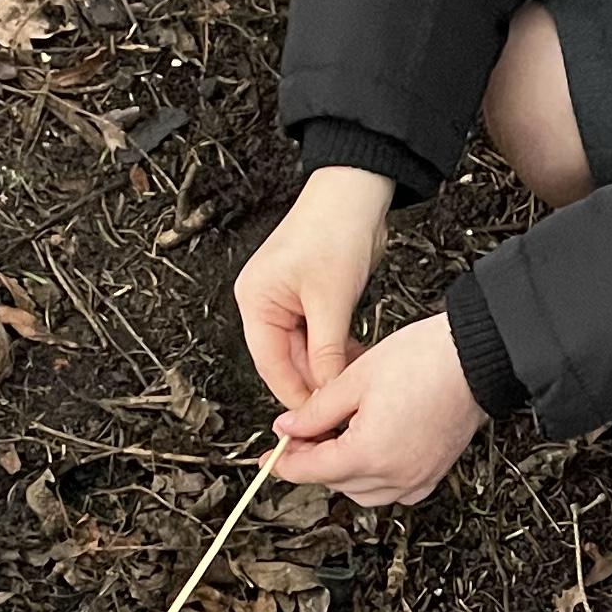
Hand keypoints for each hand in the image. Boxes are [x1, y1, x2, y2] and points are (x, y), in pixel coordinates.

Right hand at [236, 166, 392, 405]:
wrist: (356, 191)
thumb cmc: (334, 230)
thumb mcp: (331, 300)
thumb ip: (326, 351)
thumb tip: (326, 392)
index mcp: (255, 301)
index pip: (271, 364)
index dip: (295, 395)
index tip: (319, 420)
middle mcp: (264, 303)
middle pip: (286, 361)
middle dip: (314, 383)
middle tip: (341, 409)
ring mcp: (286, 301)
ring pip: (305, 352)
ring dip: (328, 368)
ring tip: (353, 387)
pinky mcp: (308, 298)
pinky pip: (318, 336)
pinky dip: (335, 351)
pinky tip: (356, 362)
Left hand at [272, 313, 483, 507]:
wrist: (475, 359)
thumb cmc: (424, 361)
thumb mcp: (355, 379)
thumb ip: (315, 411)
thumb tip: (288, 429)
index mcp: (369, 454)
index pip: (312, 470)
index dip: (284, 463)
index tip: (269, 457)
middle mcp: (395, 476)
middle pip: (336, 483)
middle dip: (313, 462)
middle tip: (300, 434)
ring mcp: (417, 479)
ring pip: (363, 492)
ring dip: (342, 472)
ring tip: (334, 439)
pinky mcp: (433, 474)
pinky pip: (393, 490)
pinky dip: (373, 478)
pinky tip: (368, 451)